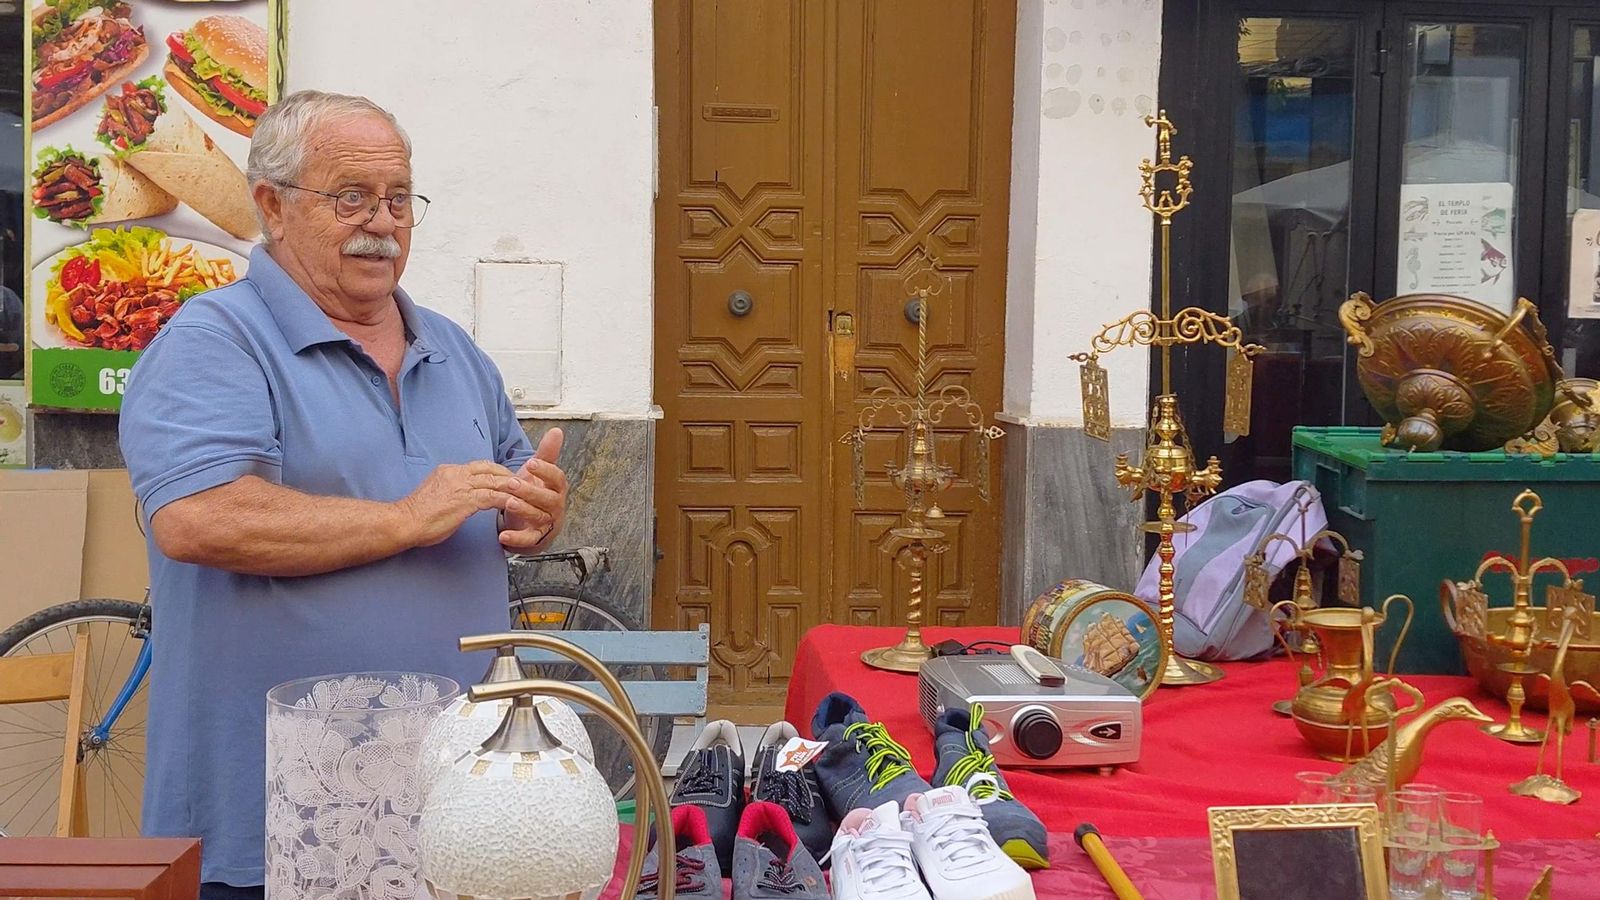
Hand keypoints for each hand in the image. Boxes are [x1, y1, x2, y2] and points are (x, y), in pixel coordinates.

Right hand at [399, 460, 516, 547]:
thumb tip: (461, 496)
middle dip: (509, 476)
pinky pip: (493, 497)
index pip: (479, 465)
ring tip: (526, 494)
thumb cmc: (417, 515)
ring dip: (513, 488)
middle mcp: (456, 473)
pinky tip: (516, 505)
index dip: (496, 471)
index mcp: (448, 470)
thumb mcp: (436, 493)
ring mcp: (461, 485)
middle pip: (491, 469)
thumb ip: (451, 490)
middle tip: (523, 484)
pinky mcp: (465, 500)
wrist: (404, 521)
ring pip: (495, 481)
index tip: (507, 477)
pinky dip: (507, 500)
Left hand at [499, 427, 568, 551]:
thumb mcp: (540, 473)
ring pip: (538, 517)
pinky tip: (503, 535)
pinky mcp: (536, 539)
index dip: (545, 471)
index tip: (531, 463)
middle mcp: (555, 506)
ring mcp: (546, 523)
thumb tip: (557, 430)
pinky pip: (528, 539)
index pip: (557, 478)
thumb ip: (547, 453)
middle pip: (548, 499)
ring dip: (524, 510)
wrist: (533, 522)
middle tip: (512, 483)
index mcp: (557, 488)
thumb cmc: (536, 493)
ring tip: (509, 503)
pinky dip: (516, 539)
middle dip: (530, 491)